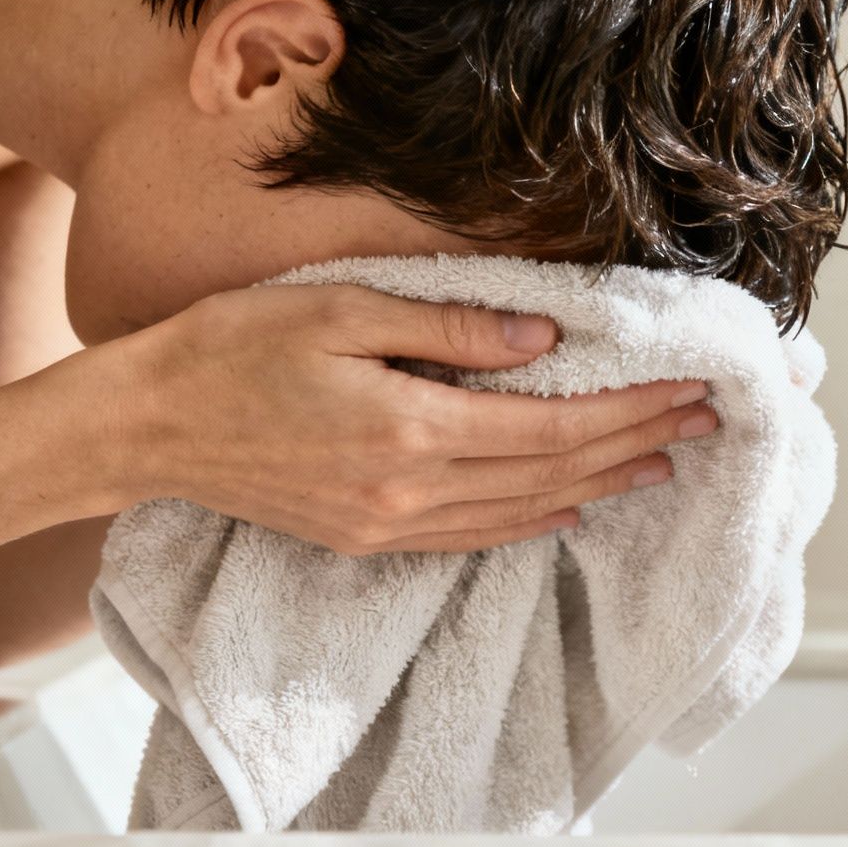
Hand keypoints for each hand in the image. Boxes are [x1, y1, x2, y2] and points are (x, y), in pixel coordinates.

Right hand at [78, 284, 717, 553]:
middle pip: (551, 473)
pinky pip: (470, 536)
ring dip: (597, 486)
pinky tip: (566, 508)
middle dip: (635, 445)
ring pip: (520, 511)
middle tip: (704, 421)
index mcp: (411, 428)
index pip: (552, 425)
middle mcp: (409, 491)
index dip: (629, 410)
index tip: (689, 388)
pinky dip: (530, 521)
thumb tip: (543, 340)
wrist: (143, 426)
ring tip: (658, 464)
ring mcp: (386, 524)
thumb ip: (446, 328)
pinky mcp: (364, 537)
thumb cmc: (231, 349)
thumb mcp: (338, 309)